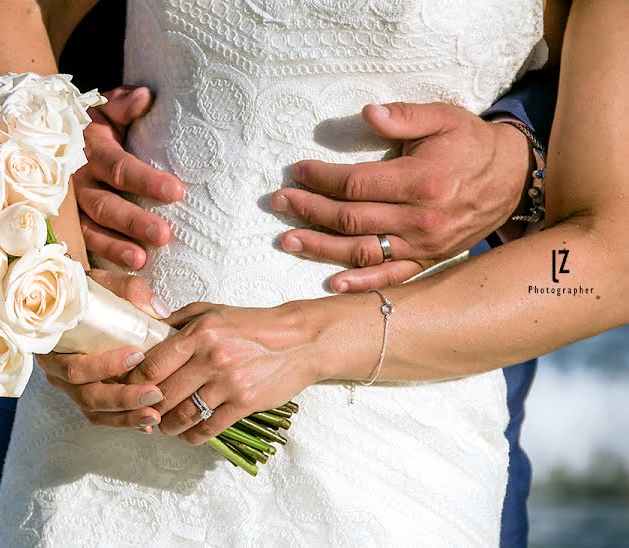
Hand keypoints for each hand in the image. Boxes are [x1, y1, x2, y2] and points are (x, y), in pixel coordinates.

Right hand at [35, 269, 172, 432]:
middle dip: (122, 398)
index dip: (103, 366)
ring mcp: (71, 387)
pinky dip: (124, 421)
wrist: (74, 303)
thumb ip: (129, 289)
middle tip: (155, 393)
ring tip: (155, 415)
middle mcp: (58, 371)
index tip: (138, 355)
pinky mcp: (86, 396)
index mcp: (54, 346)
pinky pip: (102, 416)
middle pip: (86, 395)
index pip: (74, 366)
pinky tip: (148, 423)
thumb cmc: (87, 294)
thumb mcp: (103, 283)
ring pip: (94, 411)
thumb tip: (159, 311)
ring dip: (125, 417)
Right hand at [76, 86, 184, 269]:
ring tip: (141, 262)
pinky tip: (116, 279)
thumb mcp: (102, 107)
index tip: (177, 192)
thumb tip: (146, 97)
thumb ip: (123, 104)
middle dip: (134, 221)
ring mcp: (66, 207)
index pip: (120, 167)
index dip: (147, 180)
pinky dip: (94, 263)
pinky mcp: (63, 225)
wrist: (41, 135)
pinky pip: (77, 246)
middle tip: (164, 236)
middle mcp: (75, 180)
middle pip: (104, 205)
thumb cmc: (89, 124)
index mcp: (90, 149)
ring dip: (114, 248)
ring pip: (88, 230)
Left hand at [123, 302, 321, 444]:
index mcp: (199, 332)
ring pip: (183, 415)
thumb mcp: (213, 311)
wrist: (299, 340)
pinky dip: (193, 436)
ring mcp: (229, 382)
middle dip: (149, 407)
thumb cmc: (253, 325)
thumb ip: (179, 320)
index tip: (131, 388)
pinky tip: (189, 434)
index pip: (152, 363)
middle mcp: (211, 357)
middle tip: (145, 411)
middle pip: (163, 393)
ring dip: (168, 426)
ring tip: (164, 426)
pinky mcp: (245, 403)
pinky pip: (208, 428)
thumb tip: (147, 328)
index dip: (134, 381)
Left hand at [270, 102, 531, 292]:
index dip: (321, 179)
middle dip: (309, 211)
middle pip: (351, 219)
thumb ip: (405, 116)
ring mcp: (424, 245)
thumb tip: (368, 113)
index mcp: (421, 181)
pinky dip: (361, 283)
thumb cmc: (470, 144)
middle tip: (278, 202)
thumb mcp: (444, 117)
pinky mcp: (429, 260)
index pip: (356, 185)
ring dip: (320, 248)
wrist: (513, 179)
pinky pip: (391, 278)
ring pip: (362, 252)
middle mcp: (421, 219)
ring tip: (286, 240)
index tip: (296, 171)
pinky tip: (332, 284)